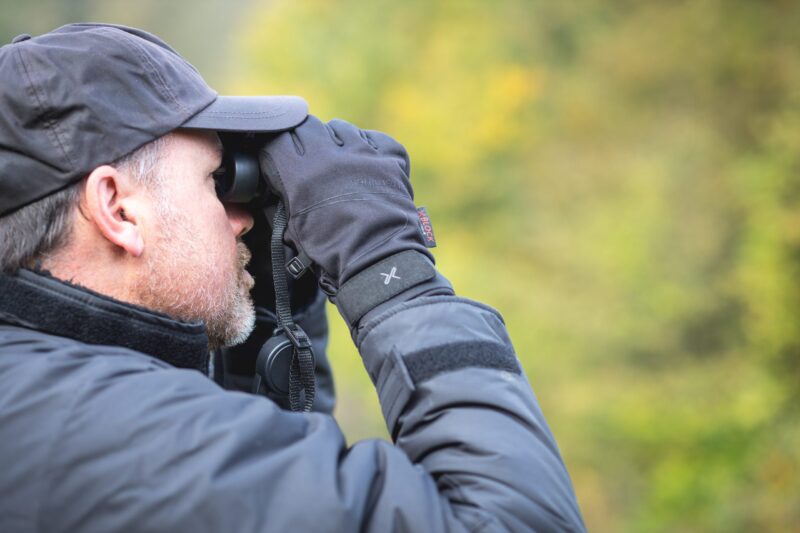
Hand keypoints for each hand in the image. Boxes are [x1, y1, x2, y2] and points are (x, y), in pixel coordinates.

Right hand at [258, 116, 432, 295]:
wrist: (377, 262)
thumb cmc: (332, 254)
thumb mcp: (293, 229)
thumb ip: (283, 200)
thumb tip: (277, 186)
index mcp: (299, 174)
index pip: (278, 140)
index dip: (278, 151)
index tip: (281, 161)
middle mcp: (329, 156)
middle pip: (307, 127)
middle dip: (305, 142)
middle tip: (310, 161)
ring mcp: (362, 154)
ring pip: (341, 129)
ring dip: (336, 142)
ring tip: (340, 163)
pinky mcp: (389, 159)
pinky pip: (375, 140)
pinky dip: (370, 148)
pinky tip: (367, 163)